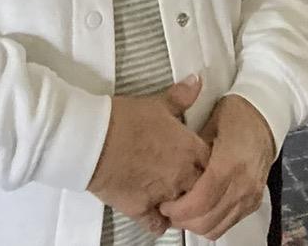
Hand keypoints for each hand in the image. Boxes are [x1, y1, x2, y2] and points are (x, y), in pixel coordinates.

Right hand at [89, 76, 208, 231]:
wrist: (94, 140)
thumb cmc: (126, 119)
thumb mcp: (157, 103)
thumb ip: (181, 96)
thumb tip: (197, 81)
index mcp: (189, 148)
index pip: (213, 161)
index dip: (208, 160)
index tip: (201, 158)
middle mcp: (181, 175)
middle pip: (202, 186)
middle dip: (197, 182)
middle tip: (188, 176)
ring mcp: (163, 195)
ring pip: (183, 207)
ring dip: (180, 201)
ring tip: (174, 194)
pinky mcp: (142, 209)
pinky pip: (158, 225)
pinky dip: (159, 221)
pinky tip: (157, 213)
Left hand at [159, 94, 275, 240]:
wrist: (265, 115)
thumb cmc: (235, 114)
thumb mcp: (209, 123)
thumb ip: (192, 151)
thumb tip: (171, 172)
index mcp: (230, 163)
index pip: (201, 200)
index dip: (180, 209)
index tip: (165, 204)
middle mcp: (243, 184)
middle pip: (208, 220)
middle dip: (183, 221)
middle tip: (168, 210)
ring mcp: (251, 196)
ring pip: (218, 228)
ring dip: (196, 225)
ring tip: (182, 212)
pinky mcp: (254, 202)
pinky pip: (229, 224)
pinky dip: (211, 223)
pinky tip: (200, 211)